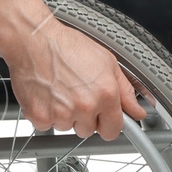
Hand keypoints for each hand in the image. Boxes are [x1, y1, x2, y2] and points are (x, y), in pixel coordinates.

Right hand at [1, 12, 146, 141]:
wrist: (33, 40)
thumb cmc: (67, 46)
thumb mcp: (106, 62)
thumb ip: (125, 91)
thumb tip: (138, 111)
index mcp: (106, 94)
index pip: (113, 130)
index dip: (107, 123)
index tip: (102, 117)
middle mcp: (85, 106)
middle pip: (88, 131)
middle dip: (84, 117)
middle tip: (75, 94)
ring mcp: (62, 113)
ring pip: (67, 128)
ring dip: (64, 115)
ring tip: (59, 90)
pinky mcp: (40, 116)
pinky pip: (46, 126)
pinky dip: (45, 114)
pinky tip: (47, 95)